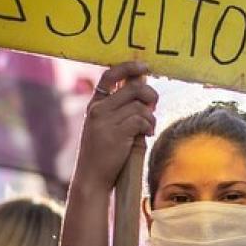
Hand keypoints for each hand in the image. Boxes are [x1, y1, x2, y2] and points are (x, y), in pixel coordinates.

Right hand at [74, 62, 157, 190]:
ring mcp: (105, 121)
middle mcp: (98, 109)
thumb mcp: (105, 126)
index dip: (129, 67)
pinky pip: (141, 120)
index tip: (144, 67)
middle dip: (150, 94)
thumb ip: (120, 109)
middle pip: (132, 88)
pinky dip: (149, 126)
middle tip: (154, 106)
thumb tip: (145, 90)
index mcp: (94, 105)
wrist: (91, 178)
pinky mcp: (116, 134)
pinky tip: (147, 134)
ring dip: (150, 116)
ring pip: (140, 106)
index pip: (110, 75)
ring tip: (148, 127)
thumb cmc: (102, 154)